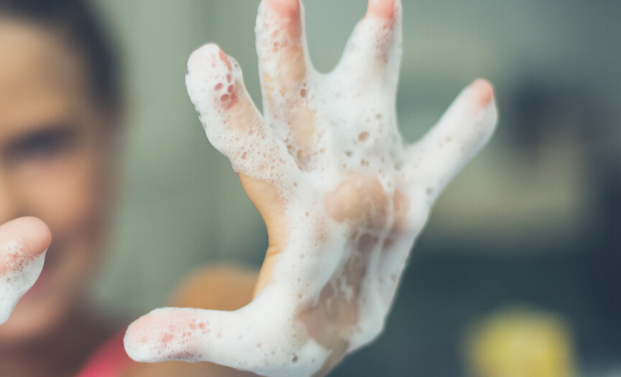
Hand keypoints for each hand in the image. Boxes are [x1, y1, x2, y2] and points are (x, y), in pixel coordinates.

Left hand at [123, 0, 496, 375]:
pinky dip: (462, 136)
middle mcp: (320, 176)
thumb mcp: (245, 343)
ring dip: (377, 58)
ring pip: (369, 106)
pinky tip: (483, 94)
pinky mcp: (412, 200)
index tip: (205, 60)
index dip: (229, 109)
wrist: (333, 331)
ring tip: (383, 2)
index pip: (251, 150)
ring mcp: (368, 179)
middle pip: (299, 105)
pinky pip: (441, 161)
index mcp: (283, 207)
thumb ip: (199, 333)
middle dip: (288, 52)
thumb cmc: (286, 334)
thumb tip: (137, 341)